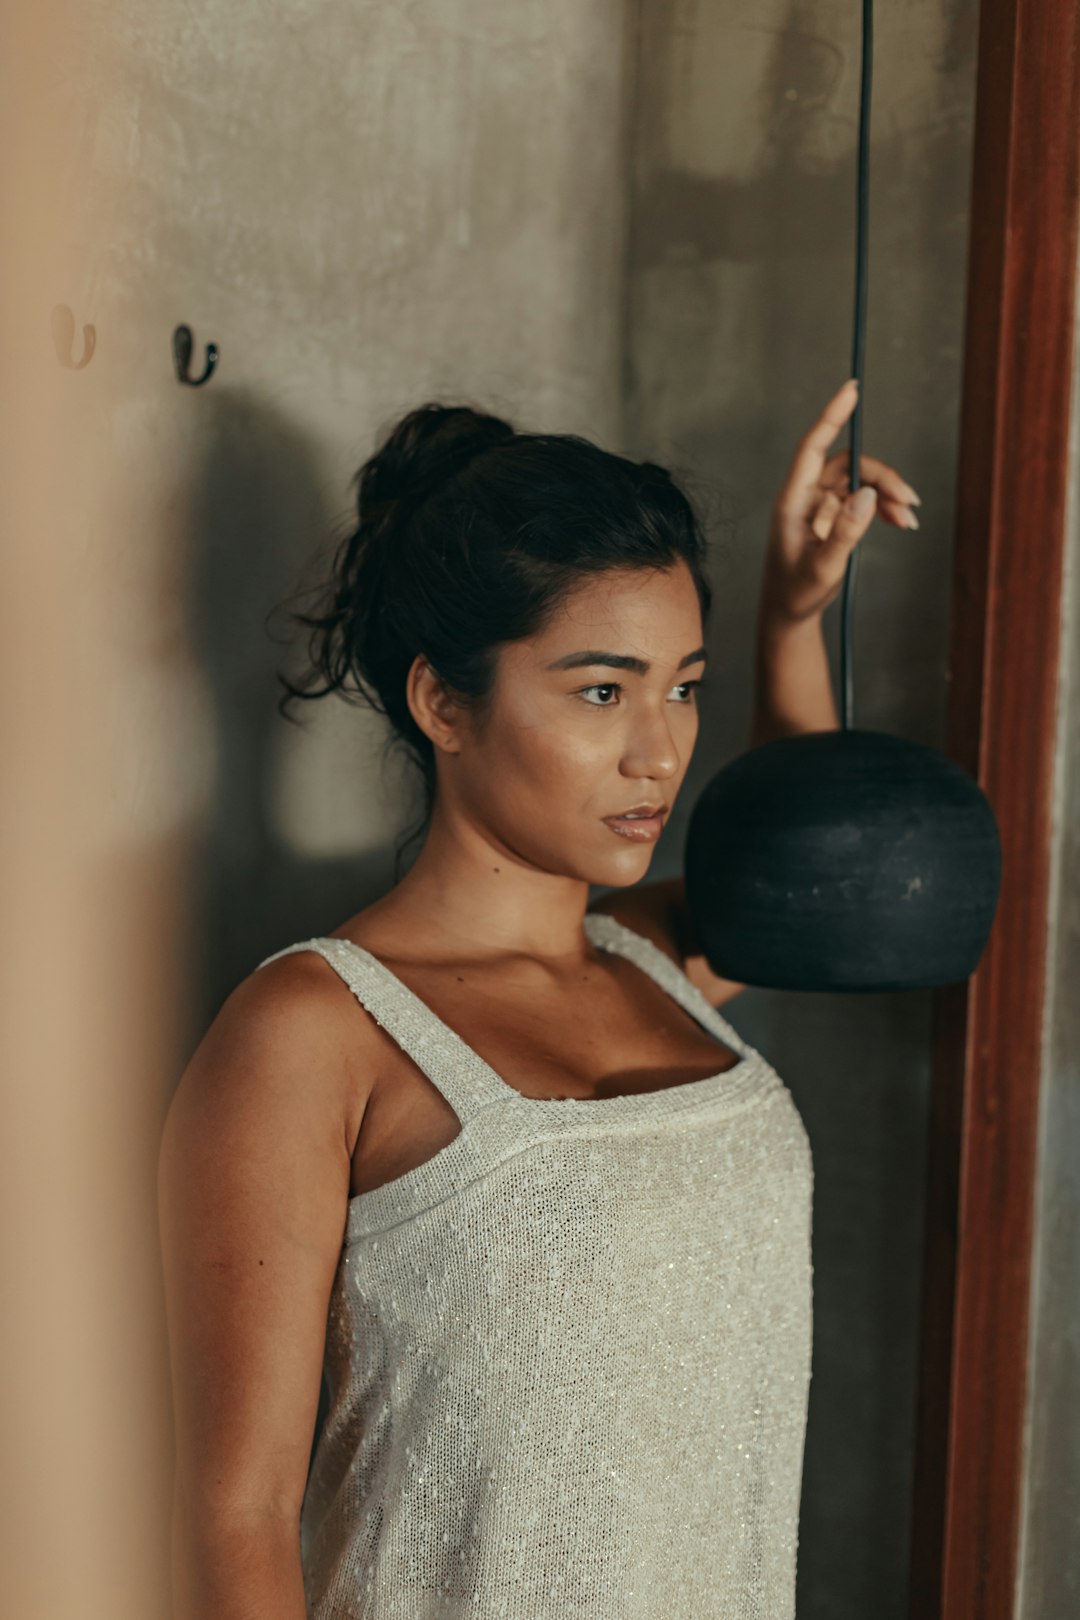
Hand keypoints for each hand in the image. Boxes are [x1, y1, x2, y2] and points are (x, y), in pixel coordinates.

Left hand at [761, 379, 920, 624]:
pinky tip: (901, 521)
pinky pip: (862, 499)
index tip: (851, 389)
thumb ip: (845, 532)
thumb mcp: (823, 567)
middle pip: (848, 465)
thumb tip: (869, 494)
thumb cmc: (797, 592)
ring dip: (887, 494)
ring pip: (860, 482)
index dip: (831, 416)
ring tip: (909, 518)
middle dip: (882, 477)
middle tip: (909, 500)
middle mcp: (805, 497)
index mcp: (792, 502)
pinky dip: (883, 506)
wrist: (789, 614)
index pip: (812, 448)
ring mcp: (819, 505)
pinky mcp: (831, 516)